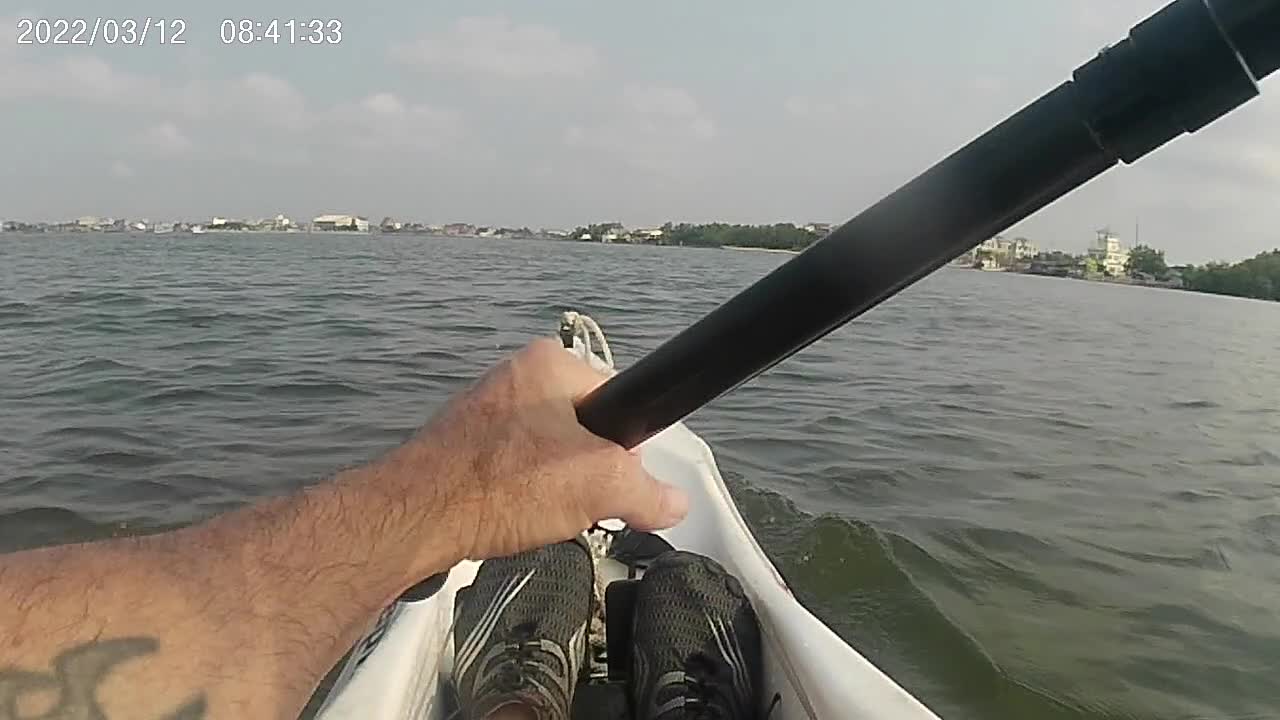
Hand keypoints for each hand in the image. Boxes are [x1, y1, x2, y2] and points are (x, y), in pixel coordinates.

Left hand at [387, 338, 688, 561]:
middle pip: (582, 430)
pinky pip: (510, 471)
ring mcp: (483, 411)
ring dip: (552, 489)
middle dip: (587, 472)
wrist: (415, 516)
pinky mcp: (460, 446)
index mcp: (550, 363)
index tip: (617, 482)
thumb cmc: (504, 484)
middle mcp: (515, 376)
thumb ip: (648, 492)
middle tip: (579, 504)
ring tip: (539, 515)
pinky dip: (517, 498)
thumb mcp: (600, 486)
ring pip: (546, 455)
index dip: (626, 447)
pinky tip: (511, 519)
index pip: (616, 400)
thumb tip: (672, 503)